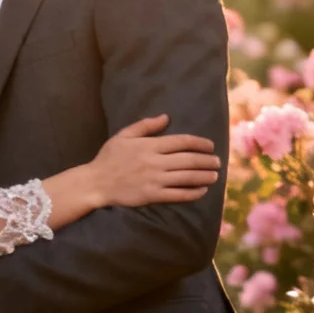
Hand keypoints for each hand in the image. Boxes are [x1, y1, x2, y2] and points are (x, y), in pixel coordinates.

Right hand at [85, 114, 221, 207]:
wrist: (96, 183)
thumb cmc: (109, 158)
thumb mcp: (124, 135)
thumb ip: (146, 126)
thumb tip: (166, 117)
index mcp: (150, 145)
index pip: (182, 142)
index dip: (200, 143)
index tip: (210, 146)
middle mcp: (155, 162)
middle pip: (189, 160)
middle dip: (207, 160)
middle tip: (217, 162)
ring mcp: (155, 180)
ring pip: (187, 177)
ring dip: (204, 176)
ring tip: (215, 175)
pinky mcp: (152, 195)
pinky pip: (177, 194)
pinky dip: (192, 193)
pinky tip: (202, 191)